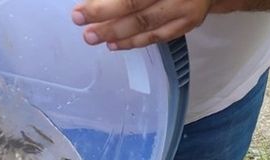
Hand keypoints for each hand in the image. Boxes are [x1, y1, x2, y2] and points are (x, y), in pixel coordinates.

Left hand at [72, 0, 213, 50]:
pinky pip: (158, 36)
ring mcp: (185, 8)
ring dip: (117, 33)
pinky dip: (135, 42)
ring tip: (93, 37)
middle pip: (136, 6)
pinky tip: (115, 44)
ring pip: (146, 24)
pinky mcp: (188, 23)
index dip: (103, 4)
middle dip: (105, 17)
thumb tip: (97, 0)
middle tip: (81, 24)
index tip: (81, 10)